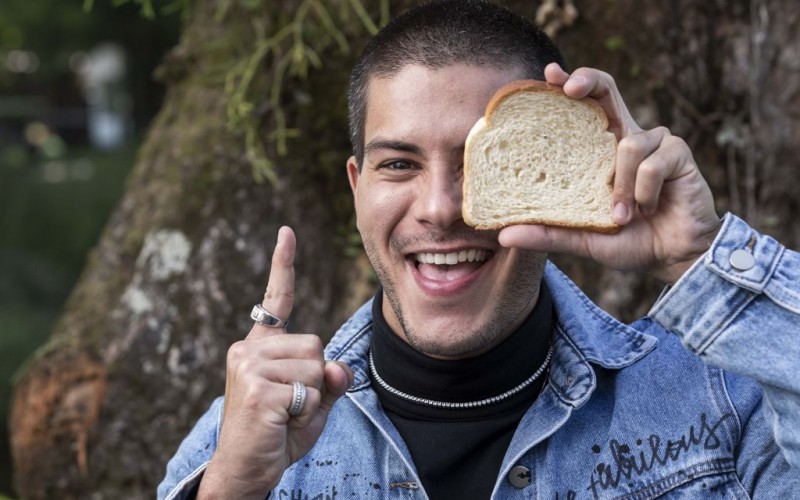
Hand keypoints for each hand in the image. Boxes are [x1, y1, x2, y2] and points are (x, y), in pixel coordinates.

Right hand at [198, 227, 352, 498]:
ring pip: (317, 367)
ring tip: (285, 416)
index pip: (277, 301)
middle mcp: (248, 349)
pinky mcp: (257, 388)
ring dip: (312, 399)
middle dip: (317, 381)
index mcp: (259, 347)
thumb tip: (340, 367)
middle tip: (291, 407)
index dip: (284, 265)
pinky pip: (309, 392)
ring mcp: (249, 367)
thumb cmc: (277, 435)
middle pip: (317, 345)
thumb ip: (329, 381)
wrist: (245, 471)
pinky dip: (305, 414)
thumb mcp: (312, 403)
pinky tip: (280, 424)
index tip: (287, 232)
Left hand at [498, 63, 720, 284]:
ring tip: (621, 217)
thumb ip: (548, 234)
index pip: (584, 107)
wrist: (673, 257)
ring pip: (628, 145)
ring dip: (620, 187)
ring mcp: (655, 142)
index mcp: (601, 151)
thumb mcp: (582, 239)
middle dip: (587, 81)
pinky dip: (644, 193)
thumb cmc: (629, 240)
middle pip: (606, 90)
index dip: (568, 85)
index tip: (548, 75)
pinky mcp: (679, 153)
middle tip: (568, 88)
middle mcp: (626, 137)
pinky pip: (652, 164)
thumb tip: (504, 236)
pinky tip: (648, 210)